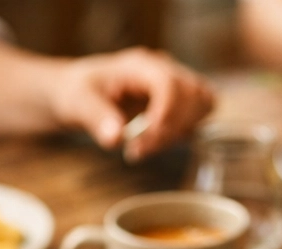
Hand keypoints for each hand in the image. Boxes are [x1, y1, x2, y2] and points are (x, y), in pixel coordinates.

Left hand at [51, 48, 214, 159]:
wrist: (81, 93)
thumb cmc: (78, 92)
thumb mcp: (79, 103)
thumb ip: (97, 118)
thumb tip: (115, 138)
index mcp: (141, 65)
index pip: (170, 84)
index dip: (164, 115)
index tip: (142, 142)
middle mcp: (164, 70)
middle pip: (194, 95)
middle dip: (170, 129)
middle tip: (136, 150)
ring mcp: (174, 84)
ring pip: (203, 105)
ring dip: (178, 133)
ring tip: (144, 147)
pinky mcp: (178, 101)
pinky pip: (196, 117)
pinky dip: (180, 135)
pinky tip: (153, 143)